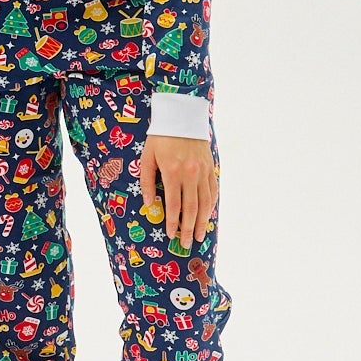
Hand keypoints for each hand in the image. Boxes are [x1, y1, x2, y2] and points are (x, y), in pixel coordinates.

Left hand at [140, 133, 217, 251]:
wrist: (181, 117)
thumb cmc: (159, 138)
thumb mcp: (147, 158)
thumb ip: (147, 182)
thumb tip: (150, 205)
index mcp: (172, 172)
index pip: (174, 205)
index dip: (173, 223)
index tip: (171, 236)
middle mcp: (190, 173)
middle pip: (191, 208)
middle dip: (188, 229)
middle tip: (186, 244)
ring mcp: (203, 171)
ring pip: (205, 202)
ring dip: (202, 221)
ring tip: (199, 235)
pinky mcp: (211, 167)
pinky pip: (213, 190)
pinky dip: (211, 205)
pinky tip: (207, 216)